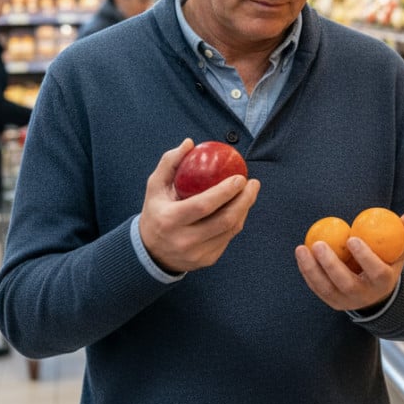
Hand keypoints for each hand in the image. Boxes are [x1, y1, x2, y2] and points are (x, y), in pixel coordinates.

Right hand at [139, 139, 259, 273]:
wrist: (151, 252)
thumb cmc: (156, 211)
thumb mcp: (154, 186)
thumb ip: (170, 162)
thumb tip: (189, 143)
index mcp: (169, 220)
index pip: (203, 206)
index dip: (225, 192)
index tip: (240, 177)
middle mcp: (184, 240)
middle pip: (224, 220)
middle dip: (244, 200)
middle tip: (252, 183)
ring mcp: (197, 254)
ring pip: (230, 230)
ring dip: (245, 209)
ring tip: (250, 192)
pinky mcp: (207, 260)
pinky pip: (228, 238)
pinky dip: (237, 221)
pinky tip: (241, 207)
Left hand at [294, 211, 403, 311]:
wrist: (378, 293)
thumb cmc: (389, 263)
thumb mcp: (400, 250)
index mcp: (383, 282)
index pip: (376, 271)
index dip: (364, 256)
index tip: (352, 238)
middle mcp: (364, 295)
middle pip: (345, 283)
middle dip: (331, 264)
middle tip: (319, 243)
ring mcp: (346, 301)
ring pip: (326, 288)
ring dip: (312, 269)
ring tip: (302, 248)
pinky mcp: (332, 302)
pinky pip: (317, 287)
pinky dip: (307, 272)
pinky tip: (301, 254)